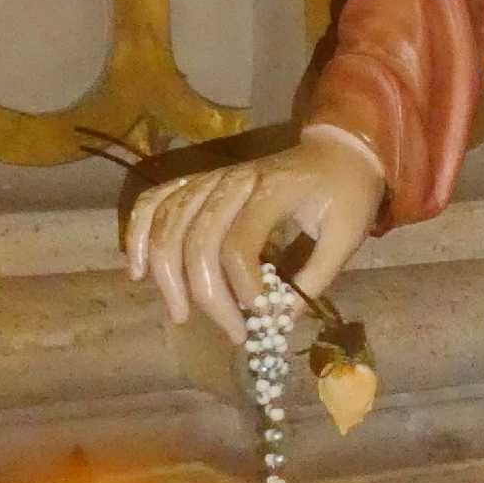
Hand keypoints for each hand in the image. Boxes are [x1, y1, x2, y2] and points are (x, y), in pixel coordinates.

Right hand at [123, 127, 384, 344]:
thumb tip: (278, 321)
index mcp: (272, 190)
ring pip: (167, 225)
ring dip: (166, 274)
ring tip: (181, 314)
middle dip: (208, 295)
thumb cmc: (347, 194)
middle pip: (197, 241)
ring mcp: (210, 179)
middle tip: (233, 332)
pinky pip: (153, 203)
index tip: (264, 316)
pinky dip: (136, 234)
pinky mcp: (197, 183)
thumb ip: (315, 278)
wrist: (339, 150)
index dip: (244, 288)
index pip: (238, 246)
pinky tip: (137, 271)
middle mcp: (233, 181)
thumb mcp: (346, 236)